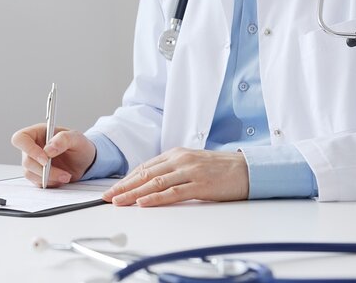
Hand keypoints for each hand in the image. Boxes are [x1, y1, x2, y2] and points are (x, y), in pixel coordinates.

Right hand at [11, 124, 95, 187]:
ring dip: (49, 178)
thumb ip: (63, 139)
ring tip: (66, 176)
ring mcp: (34, 162)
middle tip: (62, 172)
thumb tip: (49, 149)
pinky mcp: (38, 175)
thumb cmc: (79, 146)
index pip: (21, 138)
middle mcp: (33, 147)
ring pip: (30, 174)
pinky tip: (61, 179)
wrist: (85, 161)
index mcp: (38, 133)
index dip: (28, 149)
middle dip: (44, 169)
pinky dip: (50, 183)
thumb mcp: (76, 138)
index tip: (45, 159)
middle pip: (26, 161)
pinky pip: (37, 182)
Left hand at [103, 147, 248, 206]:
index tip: (113, 189)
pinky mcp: (200, 185)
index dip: (126, 179)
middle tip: (107, 197)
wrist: (248, 169)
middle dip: (124, 186)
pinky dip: (155, 198)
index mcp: (176, 154)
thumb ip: (172, 170)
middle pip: (145, 174)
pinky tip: (143, 203)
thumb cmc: (220, 169)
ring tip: (119, 201)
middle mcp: (180, 160)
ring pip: (155, 183)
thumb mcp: (192, 164)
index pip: (144, 167)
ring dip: (133, 193)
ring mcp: (190, 171)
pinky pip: (173, 192)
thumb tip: (149, 183)